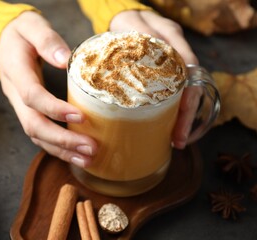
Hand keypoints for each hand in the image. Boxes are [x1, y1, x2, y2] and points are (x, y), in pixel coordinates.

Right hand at [0, 11, 96, 166]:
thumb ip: (46, 40)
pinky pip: (40, 134)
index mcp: (15, 71)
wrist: (4, 42)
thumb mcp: (31, 25)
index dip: (55, 109)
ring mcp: (20, 106)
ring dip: (62, 150)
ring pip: (36, 135)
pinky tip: (77, 154)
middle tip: (90, 148)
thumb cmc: (21, 33)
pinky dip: (58, 147)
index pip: (32, 96)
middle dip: (62, 140)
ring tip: (88, 158)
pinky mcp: (28, 111)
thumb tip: (65, 60)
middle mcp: (14, 94)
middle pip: (33, 125)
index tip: (81, 117)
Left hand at [110, 10, 200, 148]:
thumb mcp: (129, 25)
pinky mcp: (166, 76)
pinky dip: (174, 112)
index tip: (183, 114)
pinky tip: (168, 127)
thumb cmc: (126, 23)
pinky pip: (175, 95)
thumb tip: (140, 56)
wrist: (127, 20)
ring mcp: (174, 65)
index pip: (188, 68)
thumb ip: (136, 37)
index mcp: (172, 38)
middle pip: (192, 87)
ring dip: (183, 118)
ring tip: (177, 139)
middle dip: (187, 115)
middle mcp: (178, 51)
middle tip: (179, 138)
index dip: (188, 93)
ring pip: (186, 94)